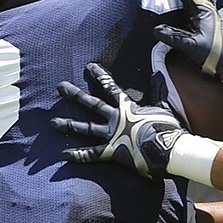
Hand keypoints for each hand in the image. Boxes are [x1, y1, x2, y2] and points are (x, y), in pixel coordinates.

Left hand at [51, 62, 185, 178]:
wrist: (170, 149)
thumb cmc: (168, 128)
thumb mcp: (163, 106)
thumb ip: (157, 90)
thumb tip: (158, 72)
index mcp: (127, 107)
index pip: (110, 87)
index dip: (100, 76)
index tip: (89, 66)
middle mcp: (115, 118)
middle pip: (91, 104)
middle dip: (74, 94)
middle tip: (60, 86)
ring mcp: (111, 135)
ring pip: (85, 129)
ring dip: (68, 124)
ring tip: (52, 122)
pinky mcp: (112, 151)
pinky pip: (92, 154)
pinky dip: (78, 155)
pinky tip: (64, 154)